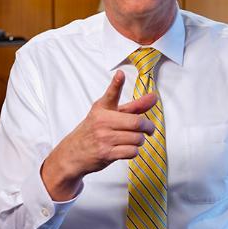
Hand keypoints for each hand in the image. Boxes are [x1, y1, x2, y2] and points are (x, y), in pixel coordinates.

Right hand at [41, 70, 156, 200]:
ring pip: (137, 138)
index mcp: (102, 109)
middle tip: (149, 129)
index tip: (120, 74)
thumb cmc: (94, 131)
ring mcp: (104, 138)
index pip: (111, 94)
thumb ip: (134, 106)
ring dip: (140, 141)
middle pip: (136, 122)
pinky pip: (132, 151)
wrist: (73, 153)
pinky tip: (127, 149)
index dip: (117, 83)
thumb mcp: (109, 114)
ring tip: (133, 140)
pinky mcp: (106, 154)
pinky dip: (134, 151)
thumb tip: (154, 97)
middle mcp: (102, 121)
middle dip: (148, 127)